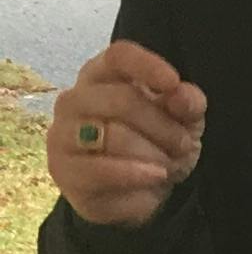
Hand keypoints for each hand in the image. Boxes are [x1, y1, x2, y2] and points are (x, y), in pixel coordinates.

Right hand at [49, 41, 205, 228]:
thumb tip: (181, 94)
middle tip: (184, 145)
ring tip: (167, 166)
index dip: (146, 65)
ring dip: (153, 154)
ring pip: (113, 135)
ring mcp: (63, 133)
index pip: (118, 57)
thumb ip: (187, 104)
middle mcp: (75, 99)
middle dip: (164, 127)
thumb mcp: (183, 123)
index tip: (172, 82)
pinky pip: (101, 170)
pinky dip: (136, 175)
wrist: (132, 196)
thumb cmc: (153, 146)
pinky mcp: (63, 169)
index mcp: (102, 76)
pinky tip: (155, 177)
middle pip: (122, 99)